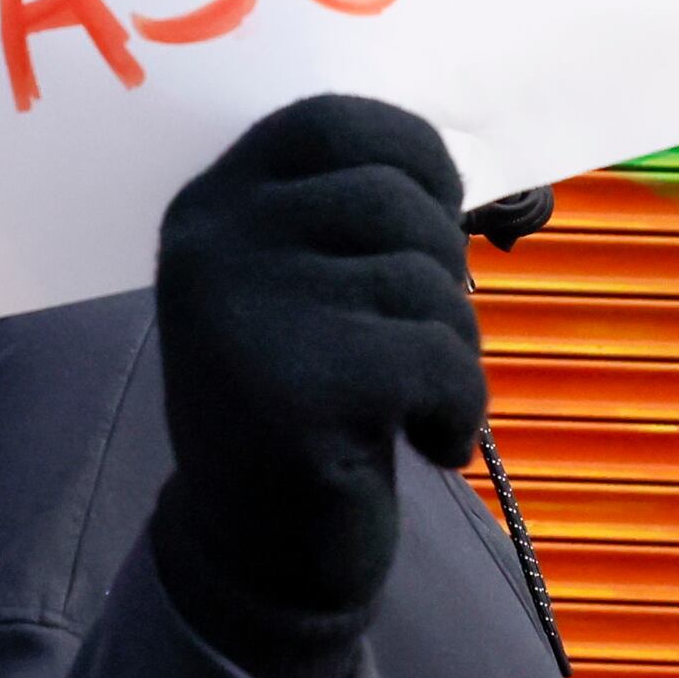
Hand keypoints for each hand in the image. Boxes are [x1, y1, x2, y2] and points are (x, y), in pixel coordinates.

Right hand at [147, 96, 482, 677]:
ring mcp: (245, 315)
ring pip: (425, 281)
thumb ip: (346, 218)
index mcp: (213, 206)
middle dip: (442, 267)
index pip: (333, 120)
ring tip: (415, 401)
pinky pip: (438, 360)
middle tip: (423, 337)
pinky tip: (426, 446)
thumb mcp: (299, 287)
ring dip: (453, 349)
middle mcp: (213, 245)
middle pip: (394, 198)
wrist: (255, 557)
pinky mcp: (295, 391)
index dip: (412, 152)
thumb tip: (465, 168)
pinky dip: (458, 408)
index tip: (439, 206)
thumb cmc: (304, 403)